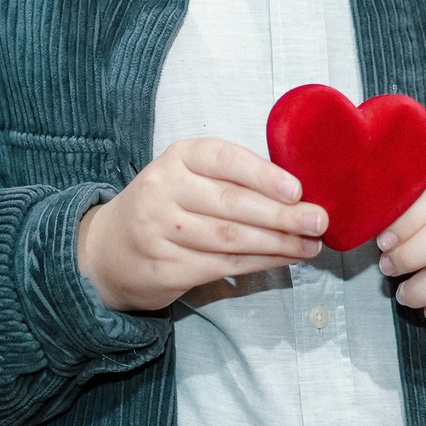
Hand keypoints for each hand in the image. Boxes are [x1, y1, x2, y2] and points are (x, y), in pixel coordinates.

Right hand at [76, 138, 327, 311]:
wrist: (107, 250)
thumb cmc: (166, 206)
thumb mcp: (188, 176)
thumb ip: (231, 177)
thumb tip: (298, 191)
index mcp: (177, 158)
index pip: (224, 160)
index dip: (263, 174)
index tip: (297, 189)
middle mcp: (164, 190)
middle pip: (232, 204)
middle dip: (282, 215)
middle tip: (318, 221)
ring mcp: (160, 232)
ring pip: (230, 239)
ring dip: (277, 244)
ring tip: (310, 245)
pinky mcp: (165, 267)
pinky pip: (222, 265)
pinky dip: (259, 263)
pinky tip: (284, 260)